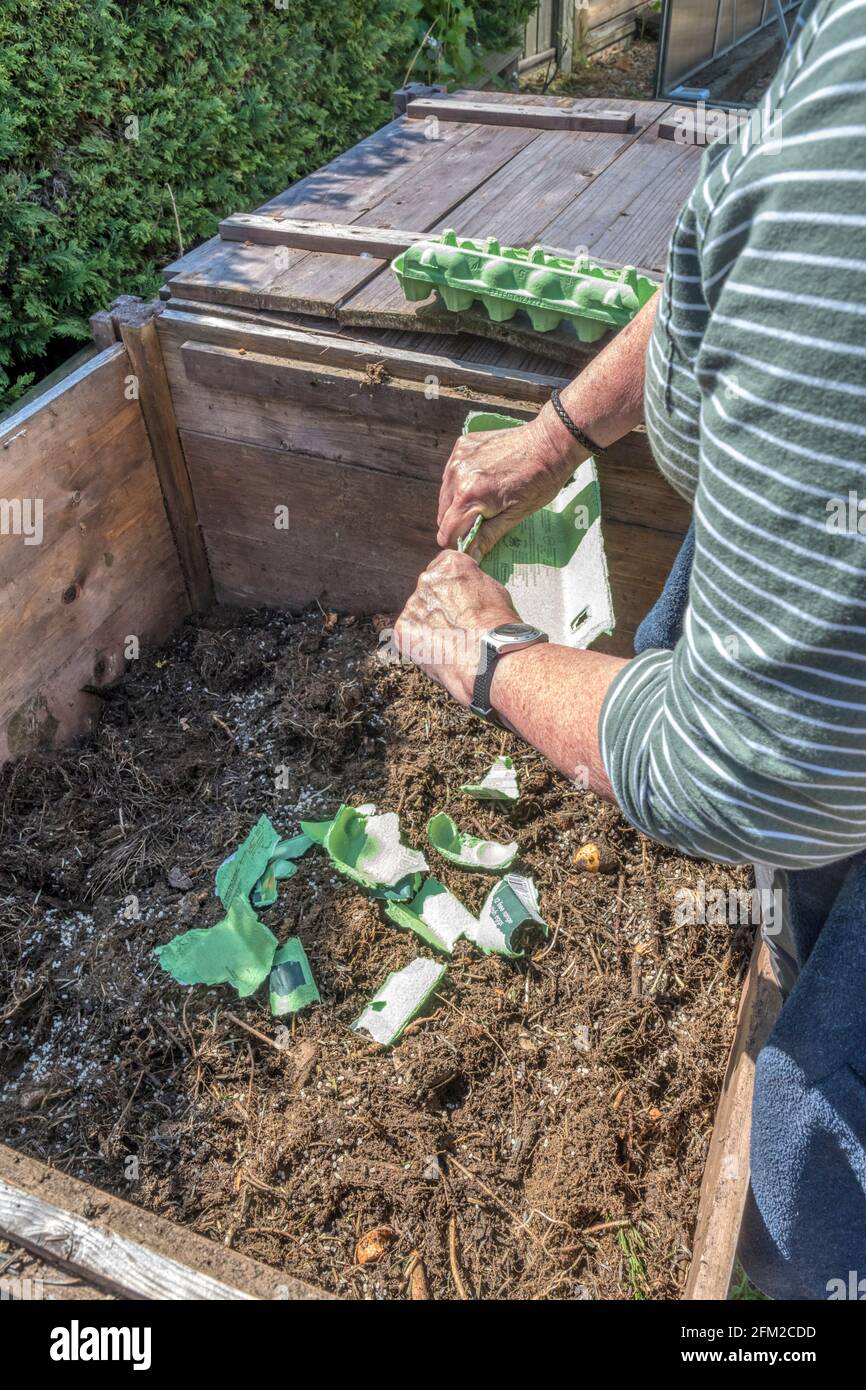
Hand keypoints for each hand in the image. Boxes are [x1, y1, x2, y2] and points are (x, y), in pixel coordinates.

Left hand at [394, 551, 519, 705]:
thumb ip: (472, 584)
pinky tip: (439, 652)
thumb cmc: (498, 626)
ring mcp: (413, 604)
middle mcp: (427, 579)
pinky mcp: (403, 629)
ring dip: (429, 625)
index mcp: (450, 564)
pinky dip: (420, 644)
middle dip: (439, 605)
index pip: (443, 567)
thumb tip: (466, 590)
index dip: (453, 587)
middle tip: (456, 625)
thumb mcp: (494, 590)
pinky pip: (408, 635)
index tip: (460, 600)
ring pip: (418, 614)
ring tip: (450, 643)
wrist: (488, 656)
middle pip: (429, 590)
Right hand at [436, 404, 583, 555]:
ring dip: (460, 505)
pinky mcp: (462, 446)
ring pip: (445, 496)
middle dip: (459, 524)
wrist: (550, 441)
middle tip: (484, 522)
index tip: (474, 545)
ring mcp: (458, 459)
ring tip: (485, 501)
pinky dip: (462, 484)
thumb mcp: (517, 514)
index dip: (459, 544)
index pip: (447, 533)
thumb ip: (488, 536)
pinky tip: (483, 482)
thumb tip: (471, 557)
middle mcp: (457, 476)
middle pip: (443, 516)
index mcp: (470, 496)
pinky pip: (451, 476)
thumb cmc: (541, 480)